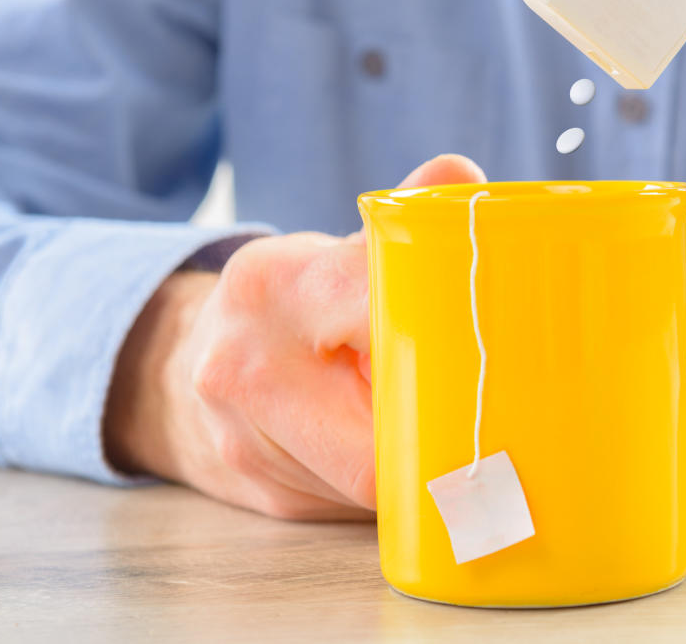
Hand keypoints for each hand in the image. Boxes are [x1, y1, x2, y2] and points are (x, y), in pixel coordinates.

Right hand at [104, 154, 487, 519]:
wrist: (179, 365)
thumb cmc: (288, 304)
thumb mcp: (332, 251)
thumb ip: (400, 218)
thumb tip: (460, 179)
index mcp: (275, 285)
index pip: (376, 308)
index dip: (444, 337)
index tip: (500, 350)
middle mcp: (246, 366)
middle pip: (383, 426)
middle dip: (445, 427)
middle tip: (505, 418)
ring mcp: (247, 442)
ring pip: (376, 480)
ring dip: (428, 465)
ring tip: (465, 438)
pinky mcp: (267, 497)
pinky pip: (358, 507)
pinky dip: (399, 488)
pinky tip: (417, 466)